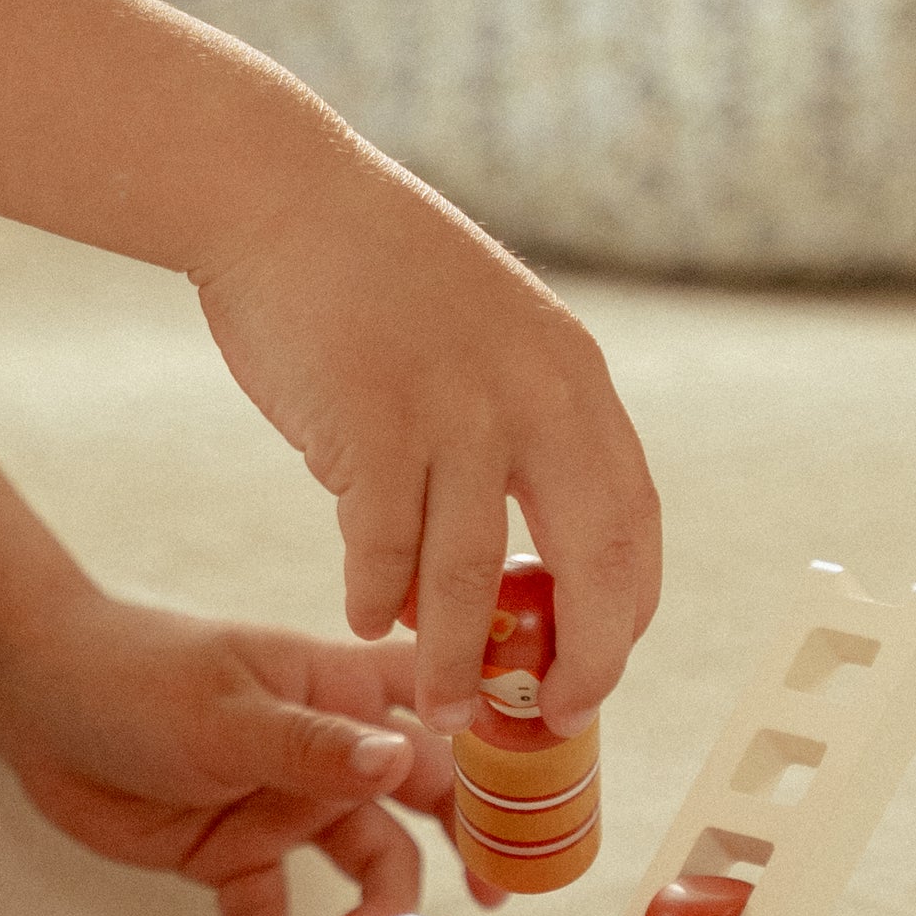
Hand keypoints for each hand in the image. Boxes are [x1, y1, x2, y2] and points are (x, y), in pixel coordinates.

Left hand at [1, 596, 503, 915]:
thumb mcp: (228, 711)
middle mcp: (333, 751)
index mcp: (344, 690)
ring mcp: (287, 805)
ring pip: (366, 865)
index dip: (503, 744)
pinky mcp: (234, 855)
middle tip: (500, 901)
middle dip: (471, 845)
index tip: (550, 798)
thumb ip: (314, 746)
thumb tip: (400, 763)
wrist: (35, 699)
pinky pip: (271, 913)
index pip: (447, 708)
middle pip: (426, 800)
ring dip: (376, 910)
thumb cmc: (137, 673)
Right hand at [192, 128, 661, 738]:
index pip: (634, 524)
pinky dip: (377, 598)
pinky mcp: (371, 422)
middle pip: (590, 564)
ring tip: (441, 707)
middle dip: (580, 660)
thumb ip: (516, 439)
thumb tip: (508, 574)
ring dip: (457, 659)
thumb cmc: (377, 283)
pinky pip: (382, 548)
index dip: (624, 615)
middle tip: (553, 718)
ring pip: (472, 576)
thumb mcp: (488, 344)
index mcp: (574, 380)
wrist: (281, 197)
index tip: (596, 673)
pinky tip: (366, 619)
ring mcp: (453, 409)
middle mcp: (533, 396)